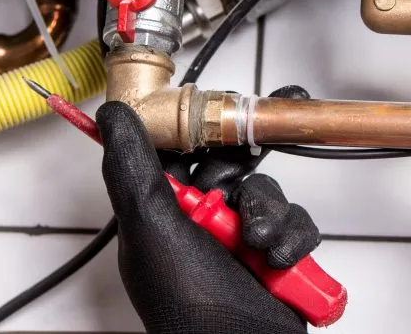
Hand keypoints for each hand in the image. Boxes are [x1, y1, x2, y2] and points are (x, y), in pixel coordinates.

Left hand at [96, 100, 318, 333]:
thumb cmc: (187, 305)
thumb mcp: (151, 228)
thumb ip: (133, 168)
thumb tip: (114, 116)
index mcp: (163, 212)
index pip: (180, 150)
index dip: (202, 125)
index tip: (225, 105)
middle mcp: (202, 221)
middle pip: (231, 163)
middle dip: (245, 170)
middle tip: (249, 168)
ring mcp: (241, 238)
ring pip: (268, 191)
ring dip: (270, 215)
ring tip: (260, 245)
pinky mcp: (277, 254)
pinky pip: (296, 222)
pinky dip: (293, 239)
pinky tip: (279, 262)